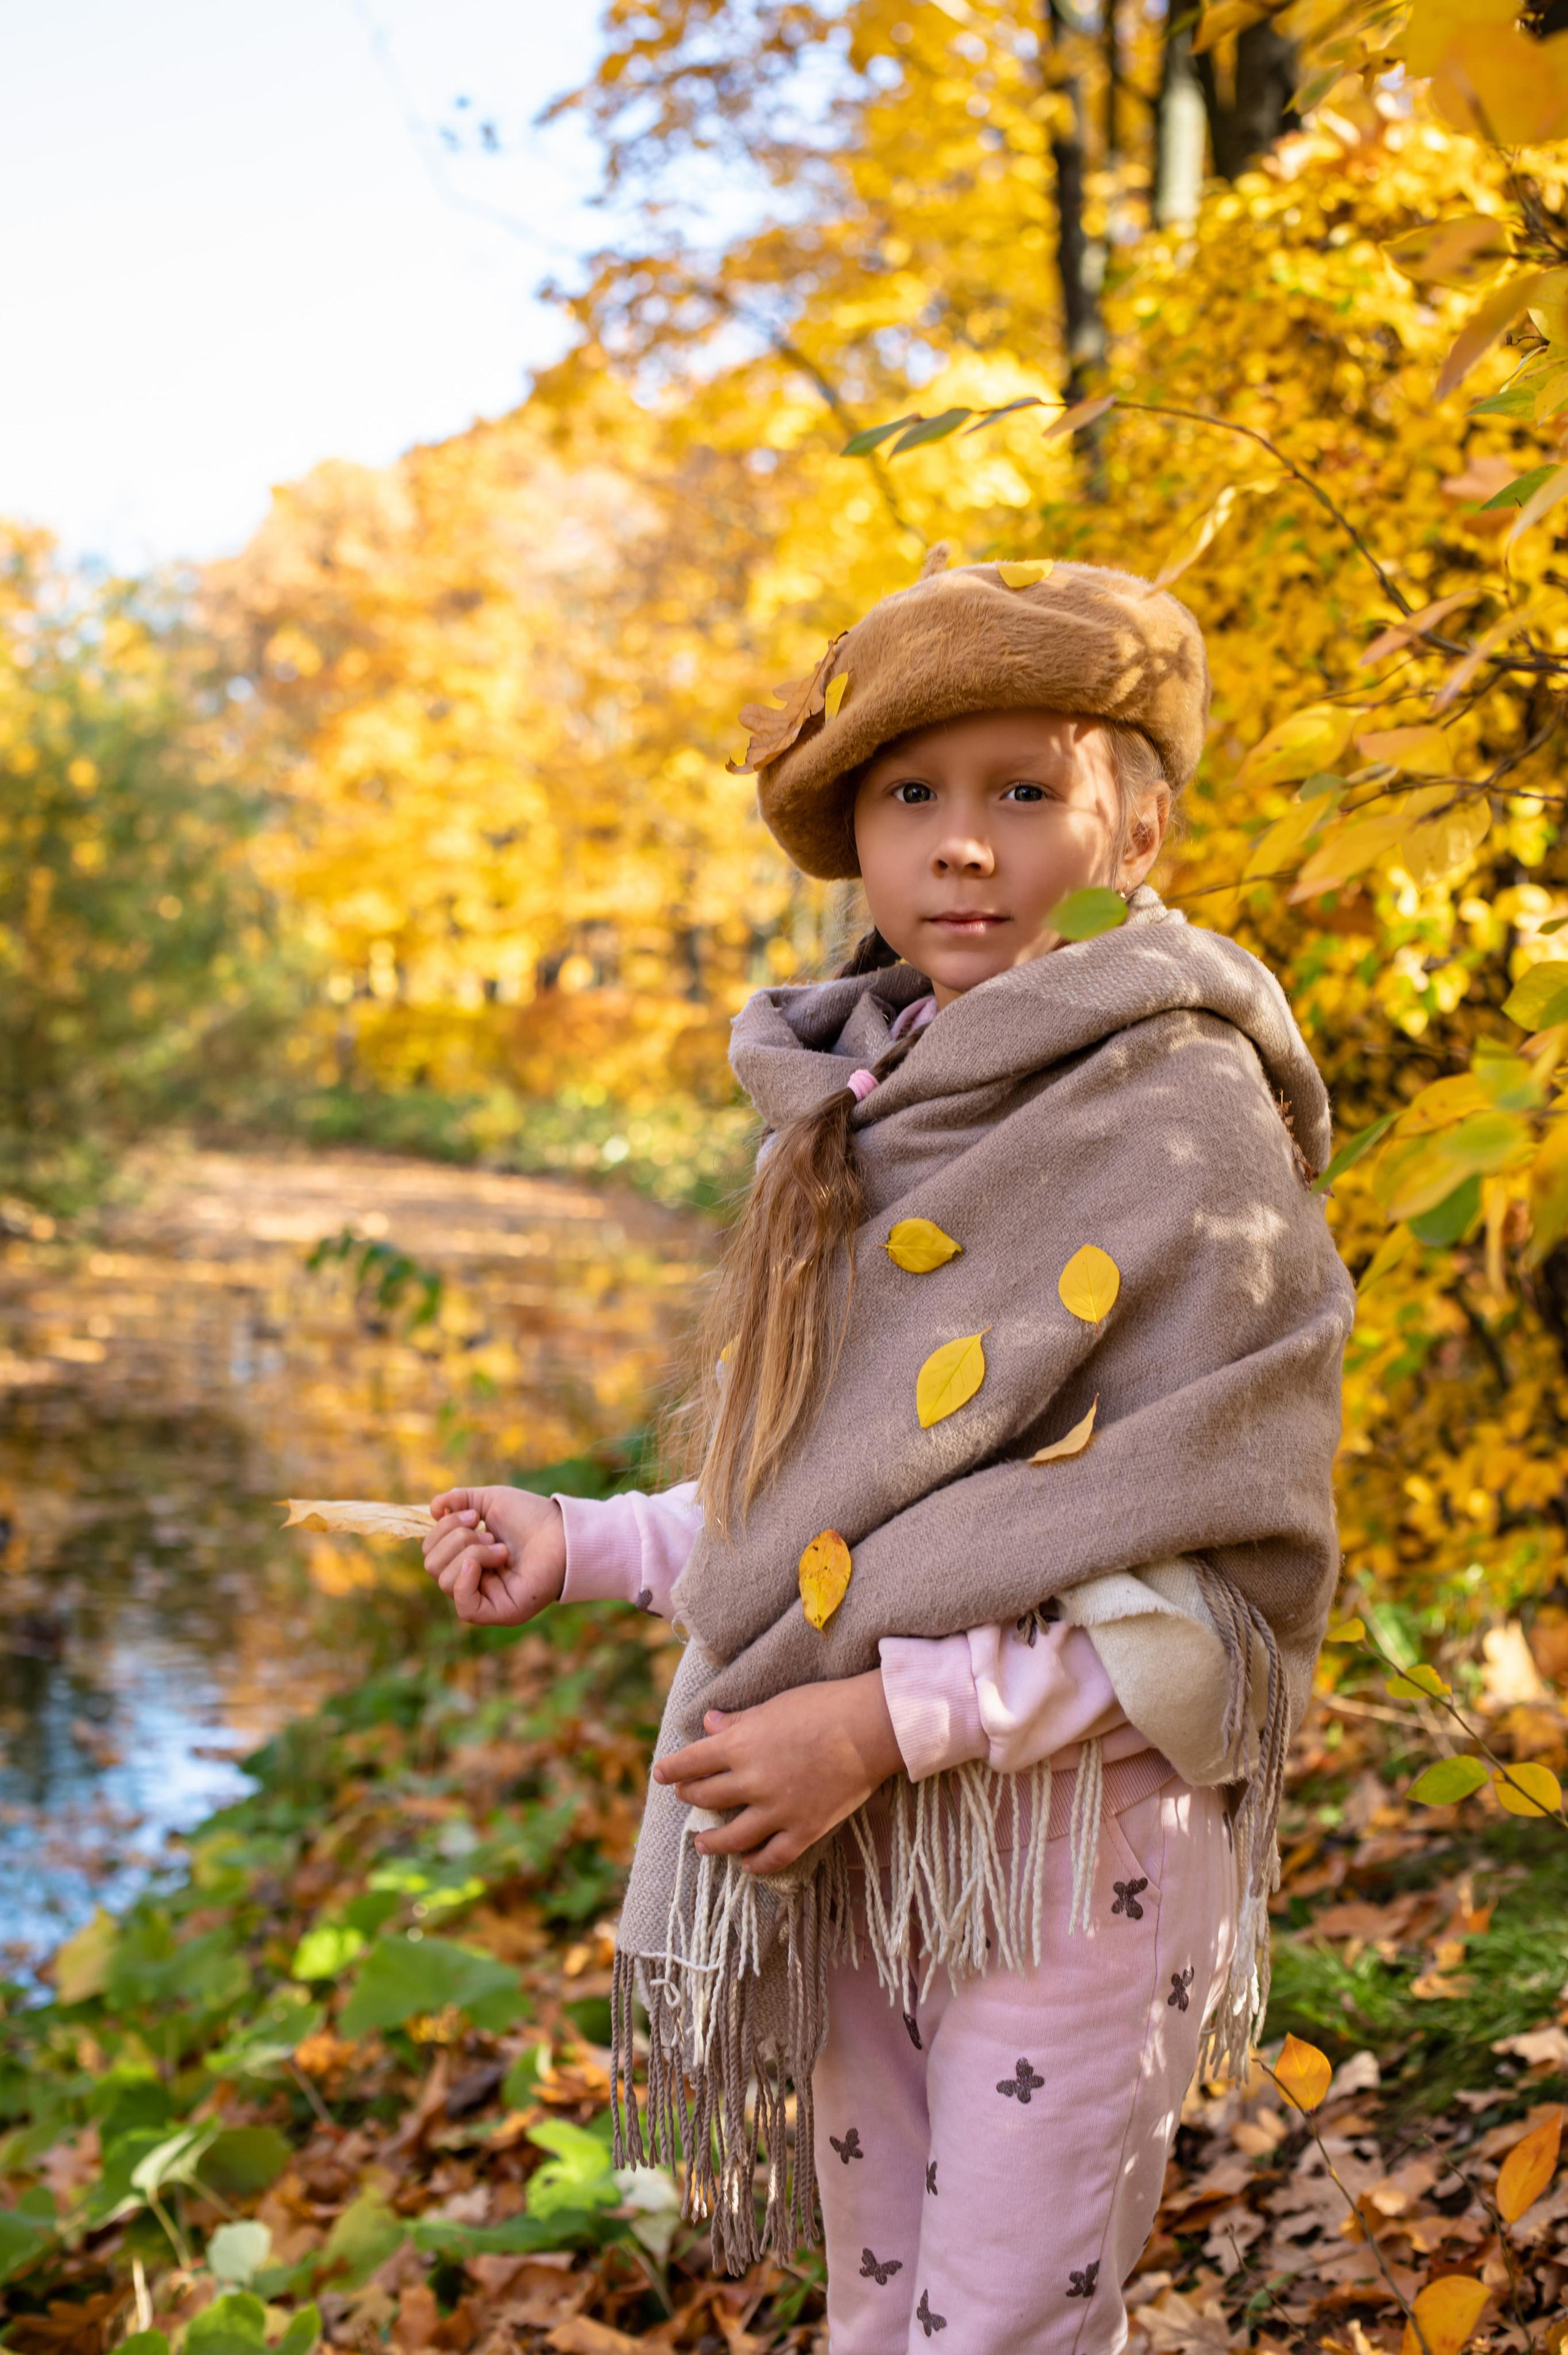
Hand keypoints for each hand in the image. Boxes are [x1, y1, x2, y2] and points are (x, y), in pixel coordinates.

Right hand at [422, 1485, 566, 1625]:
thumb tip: (433, 1508)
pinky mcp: (499, 1612)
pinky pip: (465, 1607)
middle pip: (432, 1565)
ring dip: (471, 1554)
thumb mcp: (489, 1501)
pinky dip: (466, 1579)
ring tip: (501, 1548)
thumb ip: (458, 1501)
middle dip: (457, 1540)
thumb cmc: (531, 1517)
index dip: (445, 1528)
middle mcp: (471, 1580)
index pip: (431, 1551)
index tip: (476, 1515)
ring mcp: (484, 1598)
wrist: (564, 1531)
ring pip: (445, 1581)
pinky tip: (480, 1563)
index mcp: (465, 1557)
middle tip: (490, 1533)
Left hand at [652, 1671, 902, 1875]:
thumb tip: (709, 1723)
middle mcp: (752, 1780)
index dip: (672, 1770)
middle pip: (706, 1797)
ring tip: (701, 1845)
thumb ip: (739, 1721)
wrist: (870, 1727)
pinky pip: (773, 1856)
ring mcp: (777, 1809)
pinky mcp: (804, 1829)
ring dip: (711, 1842)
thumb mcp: (773, 1706)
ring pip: (732, 1837)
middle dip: (690, 1797)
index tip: (660, 1775)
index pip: (691, 1762)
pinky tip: (747, 1865)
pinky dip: (756, 1864)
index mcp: (740, 1744)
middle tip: (685, 1796)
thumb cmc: (822, 1705)